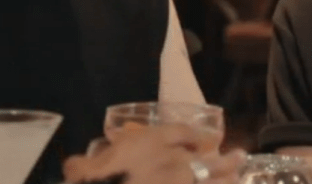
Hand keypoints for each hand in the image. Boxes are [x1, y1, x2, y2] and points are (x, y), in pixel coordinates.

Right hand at [63, 124, 245, 183]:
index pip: (178, 133)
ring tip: (238, 176)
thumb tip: (71, 166)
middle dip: (224, 159)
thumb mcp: (82, 172)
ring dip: (228, 179)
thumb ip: (79, 167)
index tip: (204, 140)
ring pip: (213, 180)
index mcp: (148, 145)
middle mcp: (172, 163)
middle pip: (206, 158)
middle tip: (240, 156)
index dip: (193, 136)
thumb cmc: (97, 181)